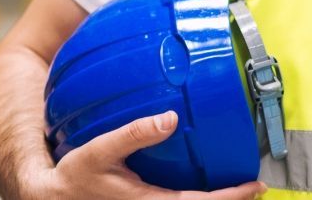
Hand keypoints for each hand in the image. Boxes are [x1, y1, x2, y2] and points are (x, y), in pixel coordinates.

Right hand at [26, 111, 267, 199]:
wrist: (52, 196)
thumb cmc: (76, 175)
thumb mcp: (99, 150)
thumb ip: (133, 134)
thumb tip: (168, 119)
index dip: (229, 198)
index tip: (255, 186)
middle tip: (258, 187)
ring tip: (242, 189)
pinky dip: (200, 199)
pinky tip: (209, 189)